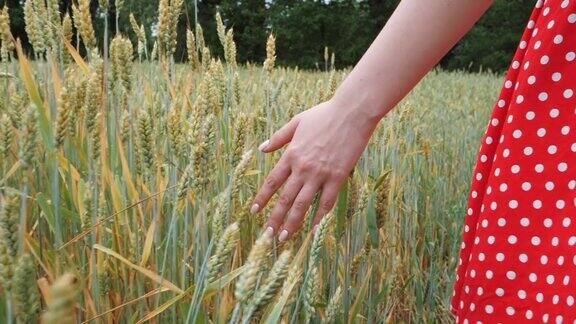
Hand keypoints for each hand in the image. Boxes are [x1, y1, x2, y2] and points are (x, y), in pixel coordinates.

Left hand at [250, 97, 379, 241]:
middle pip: (285, 198)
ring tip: (285, 237)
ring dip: (292, 223)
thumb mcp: (297, 122)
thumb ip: (278, 138)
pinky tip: (313, 230)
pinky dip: (319, 218)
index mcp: (291, 154)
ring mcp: (320, 174)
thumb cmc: (324, 114)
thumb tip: (261, 149)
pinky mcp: (337, 177)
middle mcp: (303, 167)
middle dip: (275, 218)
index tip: (254, 211)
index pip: (272, 181)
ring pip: (303, 205)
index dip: (262, 198)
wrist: (351, 112)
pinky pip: (326, 202)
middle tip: (268, 234)